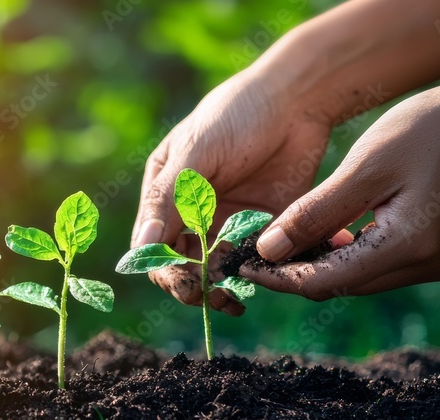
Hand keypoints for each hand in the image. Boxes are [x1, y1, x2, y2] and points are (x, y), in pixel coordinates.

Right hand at [131, 71, 350, 315]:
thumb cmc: (236, 114)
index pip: (152, 246)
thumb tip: (142, 246)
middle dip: (192, 285)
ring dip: (221, 288)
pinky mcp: (262, 227)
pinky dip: (255, 275)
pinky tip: (263, 279)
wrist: (298, 98)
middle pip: (181, 266)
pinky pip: (253, 260)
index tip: (184, 282)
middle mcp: (192, 214)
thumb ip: (167, 199)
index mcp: (165, 194)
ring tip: (235, 300)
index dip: (164, 269)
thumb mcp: (195, 152)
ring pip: (216, 270)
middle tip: (212, 296)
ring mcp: (227, 222)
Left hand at [242, 78, 439, 299]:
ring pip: (365, 276)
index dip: (278, 277)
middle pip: (344, 284)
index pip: (325, 283)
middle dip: (298, 271)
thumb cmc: (433, 126)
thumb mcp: (365, 166)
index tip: (242, 264)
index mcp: (409, 246)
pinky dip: (356, 253)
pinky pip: (389, 264)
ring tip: (286, 240)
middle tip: (258, 251)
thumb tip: (267, 250)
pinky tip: (332, 232)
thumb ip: (314, 212)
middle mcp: (431, 265)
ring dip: (326, 263)